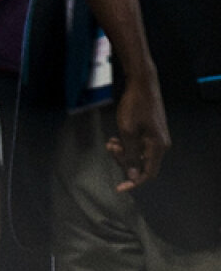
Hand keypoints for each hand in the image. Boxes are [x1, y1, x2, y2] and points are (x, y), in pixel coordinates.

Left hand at [108, 70, 169, 190]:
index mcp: (158, 147)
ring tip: (110, 142)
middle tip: (110, 148)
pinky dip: (127, 143)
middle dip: (124, 160)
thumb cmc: (135, 105)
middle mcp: (160, 144)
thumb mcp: (127, 131)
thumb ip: (130, 155)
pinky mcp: (152, 131)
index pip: (147, 173)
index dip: (133, 181)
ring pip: (139, 153)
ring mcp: (157, 137)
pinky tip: (115, 138)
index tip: (119, 188)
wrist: (142, 83)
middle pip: (142, 164)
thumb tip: (133, 176)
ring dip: (124, 151)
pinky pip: (139, 144)